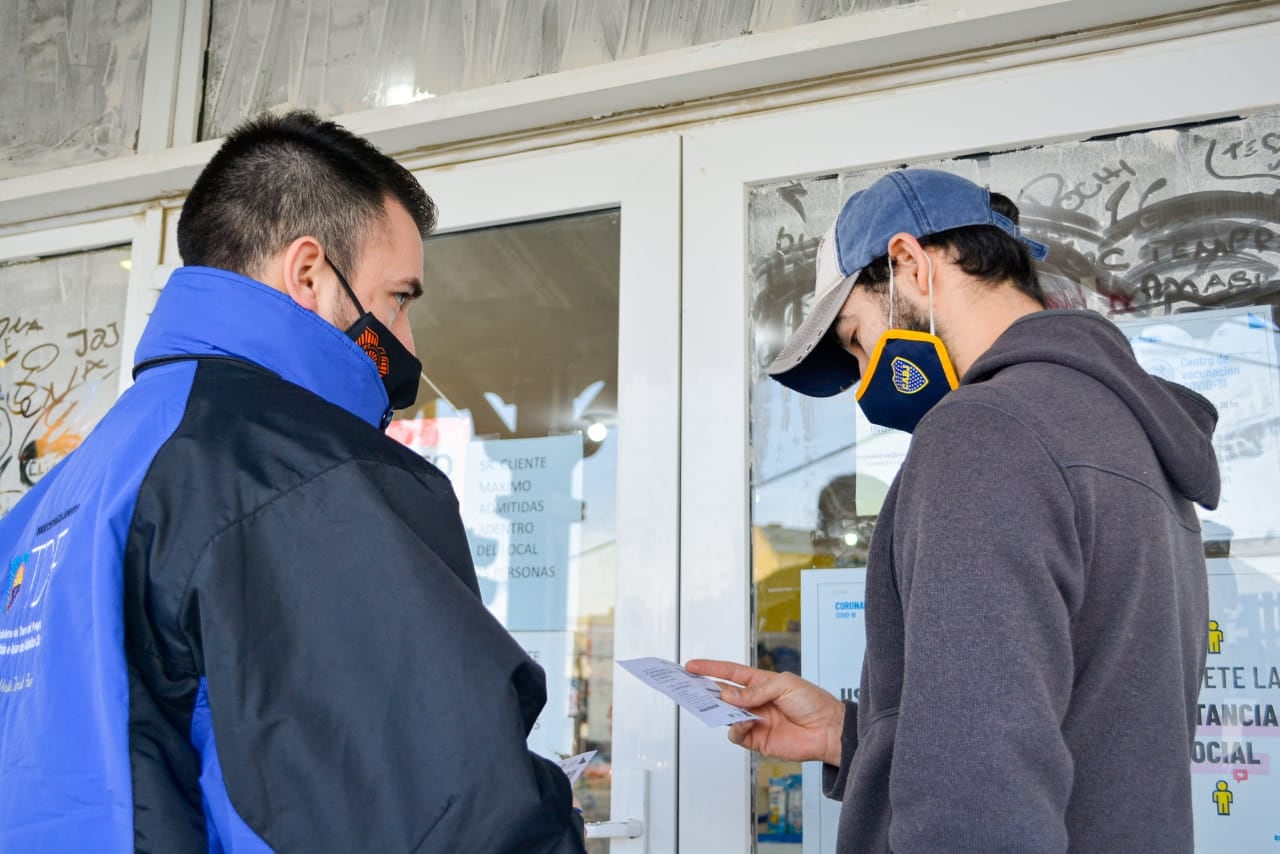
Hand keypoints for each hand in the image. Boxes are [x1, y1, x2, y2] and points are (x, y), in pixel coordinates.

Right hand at [685, 659, 845, 766]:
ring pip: (727, 715)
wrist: (829, 731)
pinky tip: (743, 723)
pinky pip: (737, 734)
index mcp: (761, 683)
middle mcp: (755, 701)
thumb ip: (754, 691)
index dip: (710, 669)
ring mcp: (755, 721)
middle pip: (723, 694)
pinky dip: (735, 728)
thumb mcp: (784, 685)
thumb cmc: (813, 702)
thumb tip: (729, 696)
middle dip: (705, 690)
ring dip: (720, 710)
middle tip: (690, 688)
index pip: (730, 673)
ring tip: (718, 705)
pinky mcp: (758, 740)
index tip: (691, 666)